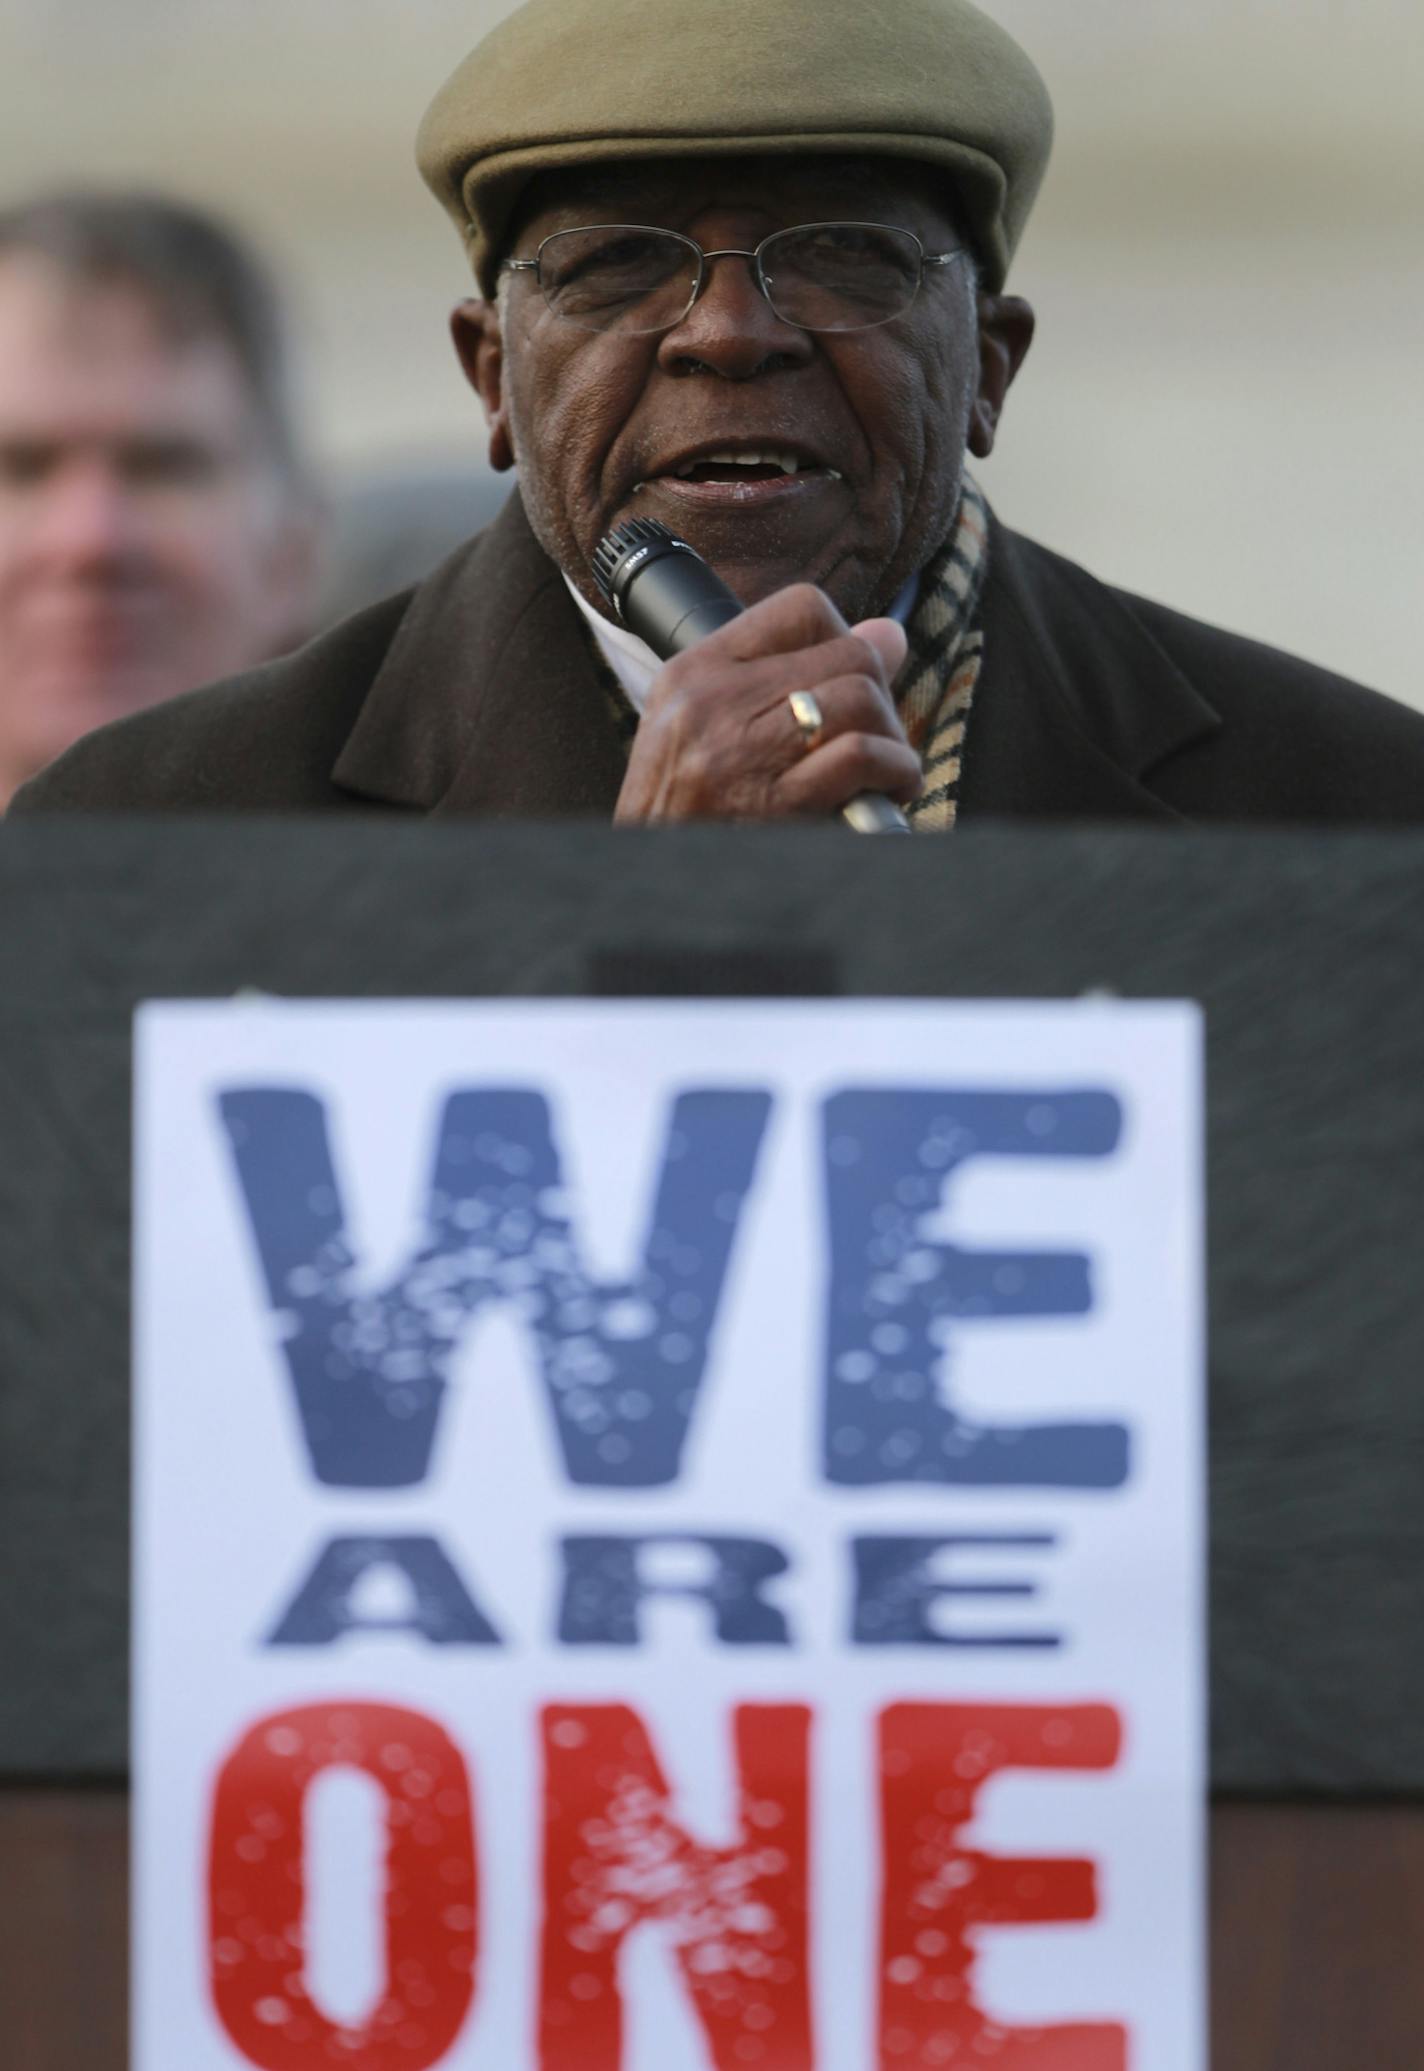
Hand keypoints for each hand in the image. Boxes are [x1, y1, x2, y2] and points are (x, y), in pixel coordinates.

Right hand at [612, 583, 918, 823]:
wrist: (656, 883)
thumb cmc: (686, 814)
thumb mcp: (708, 728)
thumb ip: (791, 676)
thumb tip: (890, 634)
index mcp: (695, 673)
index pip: (801, 609)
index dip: (847, 637)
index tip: (850, 682)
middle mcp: (714, 703)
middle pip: (847, 655)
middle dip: (882, 697)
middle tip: (878, 739)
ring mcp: (741, 752)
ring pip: (861, 699)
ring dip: (893, 739)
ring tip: (886, 771)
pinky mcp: (774, 803)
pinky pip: (861, 755)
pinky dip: (896, 772)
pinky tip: (890, 793)